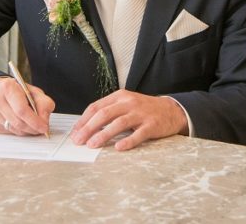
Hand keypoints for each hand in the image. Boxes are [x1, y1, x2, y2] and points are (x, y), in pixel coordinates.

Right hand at [0, 77, 53, 135]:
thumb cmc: (16, 90)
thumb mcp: (32, 90)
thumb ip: (43, 102)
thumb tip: (44, 120)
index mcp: (8, 88)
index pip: (22, 110)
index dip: (35, 121)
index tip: (44, 127)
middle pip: (19, 122)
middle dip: (33, 128)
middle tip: (42, 128)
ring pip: (15, 130)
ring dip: (27, 130)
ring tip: (33, 124)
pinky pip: (10, 132)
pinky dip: (19, 131)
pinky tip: (22, 123)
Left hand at [70, 90, 186, 150]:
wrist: (171, 110)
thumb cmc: (144, 109)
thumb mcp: (125, 104)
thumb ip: (109, 112)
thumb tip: (86, 127)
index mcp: (119, 96)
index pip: (96, 107)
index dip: (83, 120)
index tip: (74, 133)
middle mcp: (129, 103)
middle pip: (105, 114)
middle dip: (89, 128)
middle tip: (78, 140)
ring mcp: (141, 113)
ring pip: (119, 123)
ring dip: (104, 134)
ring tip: (92, 144)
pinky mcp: (152, 125)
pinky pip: (138, 134)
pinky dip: (128, 141)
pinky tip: (119, 147)